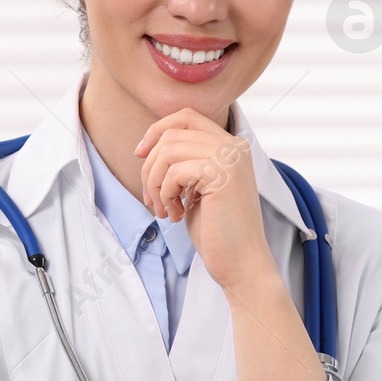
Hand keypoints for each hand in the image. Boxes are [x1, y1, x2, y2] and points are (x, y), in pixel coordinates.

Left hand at [134, 107, 276, 292]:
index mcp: (231, 146)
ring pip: (169, 151)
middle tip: (152, 198)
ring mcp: (230, 158)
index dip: (157, 130)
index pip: (186, 117)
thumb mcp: (196, 188)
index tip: (140, 154)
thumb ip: (182, 163)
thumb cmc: (216, 231)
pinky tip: (176, 214)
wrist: (241, 263)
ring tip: (164, 209)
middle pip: (172, 134)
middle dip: (150, 166)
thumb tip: (146, 147)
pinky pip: (175, 171)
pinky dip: (165, 194)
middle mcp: (234, 146)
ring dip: (155, 182)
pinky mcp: (223, 174)